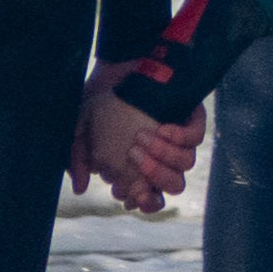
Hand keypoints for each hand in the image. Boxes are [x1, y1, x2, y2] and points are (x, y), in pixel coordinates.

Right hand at [76, 72, 200, 213]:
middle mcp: (164, 159)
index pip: (152, 199)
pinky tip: (161, 128)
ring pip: (185, 163)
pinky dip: (180, 137)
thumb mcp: (79, 132)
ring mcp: (179, 141)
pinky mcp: (190, 119)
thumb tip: (80, 188)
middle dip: (154, 176)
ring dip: (163, 155)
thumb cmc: (97, 103)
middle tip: (133, 154)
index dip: (145, 202)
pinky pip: (195, 137)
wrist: (114, 69)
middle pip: (173, 185)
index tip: (130, 193)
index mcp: (141, 170)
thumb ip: (77, 160)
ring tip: (140, 136)